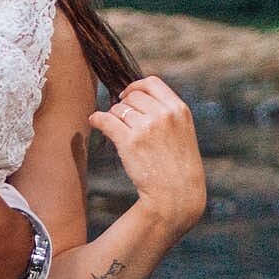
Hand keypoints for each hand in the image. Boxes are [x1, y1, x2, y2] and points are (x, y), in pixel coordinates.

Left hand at [90, 76, 206, 233]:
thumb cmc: (178, 165)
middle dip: (125, 107)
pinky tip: (95, 122)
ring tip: (118, 130)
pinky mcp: (129, 141)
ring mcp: (146, 127)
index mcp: (179, 109)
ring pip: (118, 109)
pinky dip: (96, 119)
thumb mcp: (183, 132)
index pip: (152, 83)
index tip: (127, 95)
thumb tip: (133, 95)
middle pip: (132, 97)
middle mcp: (163, 115)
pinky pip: (104, 120)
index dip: (136, 87)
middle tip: (125, 123)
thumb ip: (165, 113)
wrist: (178, 195)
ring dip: (113, 117)